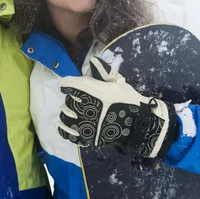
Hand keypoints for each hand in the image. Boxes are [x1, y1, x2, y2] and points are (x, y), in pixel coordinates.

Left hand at [56, 57, 177, 158]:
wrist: (138, 123)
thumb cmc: (128, 100)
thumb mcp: (118, 81)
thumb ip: (104, 71)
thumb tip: (93, 60)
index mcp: (94, 91)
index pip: (70, 85)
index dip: (67, 84)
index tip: (67, 84)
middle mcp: (87, 106)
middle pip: (68, 101)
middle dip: (71, 99)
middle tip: (77, 100)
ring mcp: (86, 123)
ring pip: (65, 115)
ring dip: (66, 112)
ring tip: (70, 112)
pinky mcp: (87, 137)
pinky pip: (67, 133)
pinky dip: (62, 128)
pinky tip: (61, 124)